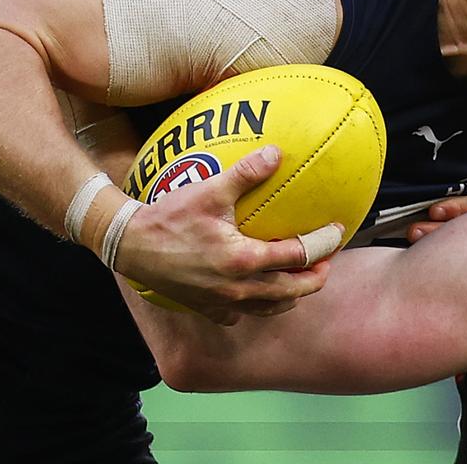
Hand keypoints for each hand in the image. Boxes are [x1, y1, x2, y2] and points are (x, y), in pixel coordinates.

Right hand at [111, 145, 339, 324]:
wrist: (129, 245)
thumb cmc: (169, 216)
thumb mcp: (209, 189)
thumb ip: (246, 172)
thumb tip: (277, 152)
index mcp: (244, 260)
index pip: (298, 257)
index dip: (323, 245)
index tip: (337, 233)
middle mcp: (238, 288)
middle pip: (292, 291)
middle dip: (315, 278)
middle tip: (326, 263)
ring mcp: (222, 303)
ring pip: (270, 308)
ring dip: (291, 295)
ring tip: (300, 278)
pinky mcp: (207, 309)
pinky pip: (242, 315)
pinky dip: (258, 305)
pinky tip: (258, 292)